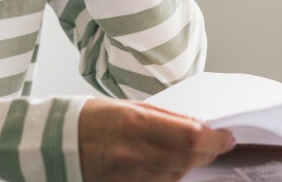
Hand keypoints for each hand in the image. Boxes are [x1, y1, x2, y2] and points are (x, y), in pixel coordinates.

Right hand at [78, 97, 236, 181]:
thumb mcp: (129, 107)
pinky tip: (170, 166)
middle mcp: (132, 153)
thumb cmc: (91, 119)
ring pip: (175, 176)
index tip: (227, 136)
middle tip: (218, 144)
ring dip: (190, 165)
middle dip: (208, 153)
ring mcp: (127, 176)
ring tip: (192, 152)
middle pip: (187, 160)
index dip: (215, 139)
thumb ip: (165, 118)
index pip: (190, 137)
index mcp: (135, 124)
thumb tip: (198, 126)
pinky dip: (170, 176)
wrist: (54, 143)